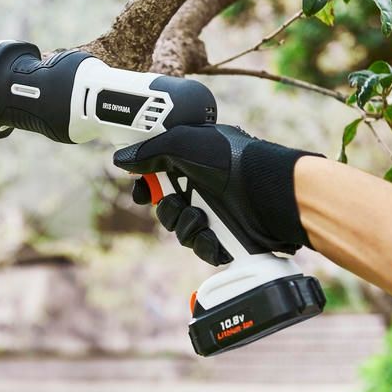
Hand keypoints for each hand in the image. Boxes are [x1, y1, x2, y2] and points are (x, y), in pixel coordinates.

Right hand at [113, 124, 320, 264]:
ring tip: (201, 218)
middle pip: (166, 208)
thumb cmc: (231, 160)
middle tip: (177, 204)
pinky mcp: (229, 238)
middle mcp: (205, 187)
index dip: (145, 187)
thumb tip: (121, 159)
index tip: (140, 192)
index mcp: (195, 162)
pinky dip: (206, 244)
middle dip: (166, 210)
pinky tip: (215, 236)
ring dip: (185, 227)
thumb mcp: (182, 143)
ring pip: (182, 231)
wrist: (270, 192)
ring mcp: (218, 213)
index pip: (159, 177)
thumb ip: (148, 151)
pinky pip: (202, 249)